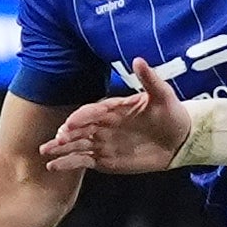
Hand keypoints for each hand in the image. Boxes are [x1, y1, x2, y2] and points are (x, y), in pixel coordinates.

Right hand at [40, 59, 192, 172]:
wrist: (180, 140)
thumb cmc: (171, 114)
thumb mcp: (163, 95)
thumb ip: (149, 80)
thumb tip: (138, 60)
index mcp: (113, 109)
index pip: (93, 111)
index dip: (82, 116)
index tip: (71, 122)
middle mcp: (103, 125)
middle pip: (79, 128)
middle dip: (66, 133)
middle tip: (57, 139)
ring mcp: (102, 143)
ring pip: (76, 144)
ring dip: (61, 148)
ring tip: (46, 152)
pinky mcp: (104, 160)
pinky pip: (82, 161)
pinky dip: (68, 163)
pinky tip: (53, 166)